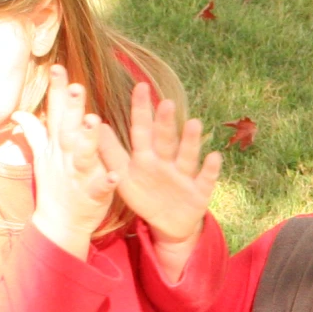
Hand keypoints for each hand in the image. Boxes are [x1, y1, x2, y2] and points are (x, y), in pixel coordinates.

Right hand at [11, 66, 118, 258]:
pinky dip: (106, 181)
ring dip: (87, 139)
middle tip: (77, 87)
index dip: (57, 91)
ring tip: (94, 120)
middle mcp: (65, 157)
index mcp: (57, 145)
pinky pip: (99, 188)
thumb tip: (17, 113)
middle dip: (71, 108)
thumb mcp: (43, 157)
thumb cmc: (55, 186)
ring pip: (82, 155)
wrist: (58, 224)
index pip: (55, 112)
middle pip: (67, 129)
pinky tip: (116, 174)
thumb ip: (35, 132)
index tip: (58, 67)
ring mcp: (77, 176)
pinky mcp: (91, 196)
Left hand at [104, 83, 221, 278]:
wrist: (169, 225)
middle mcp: (166, 162)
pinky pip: (205, 179)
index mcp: (146, 157)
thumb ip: (111, 153)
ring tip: (194, 123)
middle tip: (165, 102)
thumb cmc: (145, 196)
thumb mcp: (124, 177)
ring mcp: (184, 176)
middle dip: (165, 123)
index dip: (141, 110)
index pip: (141, 130)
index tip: (140, 86)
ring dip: (190, 140)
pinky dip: (210, 169)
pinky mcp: (199, 192)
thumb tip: (97, 125)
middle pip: (165, 140)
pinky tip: (215, 156)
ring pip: (186, 155)